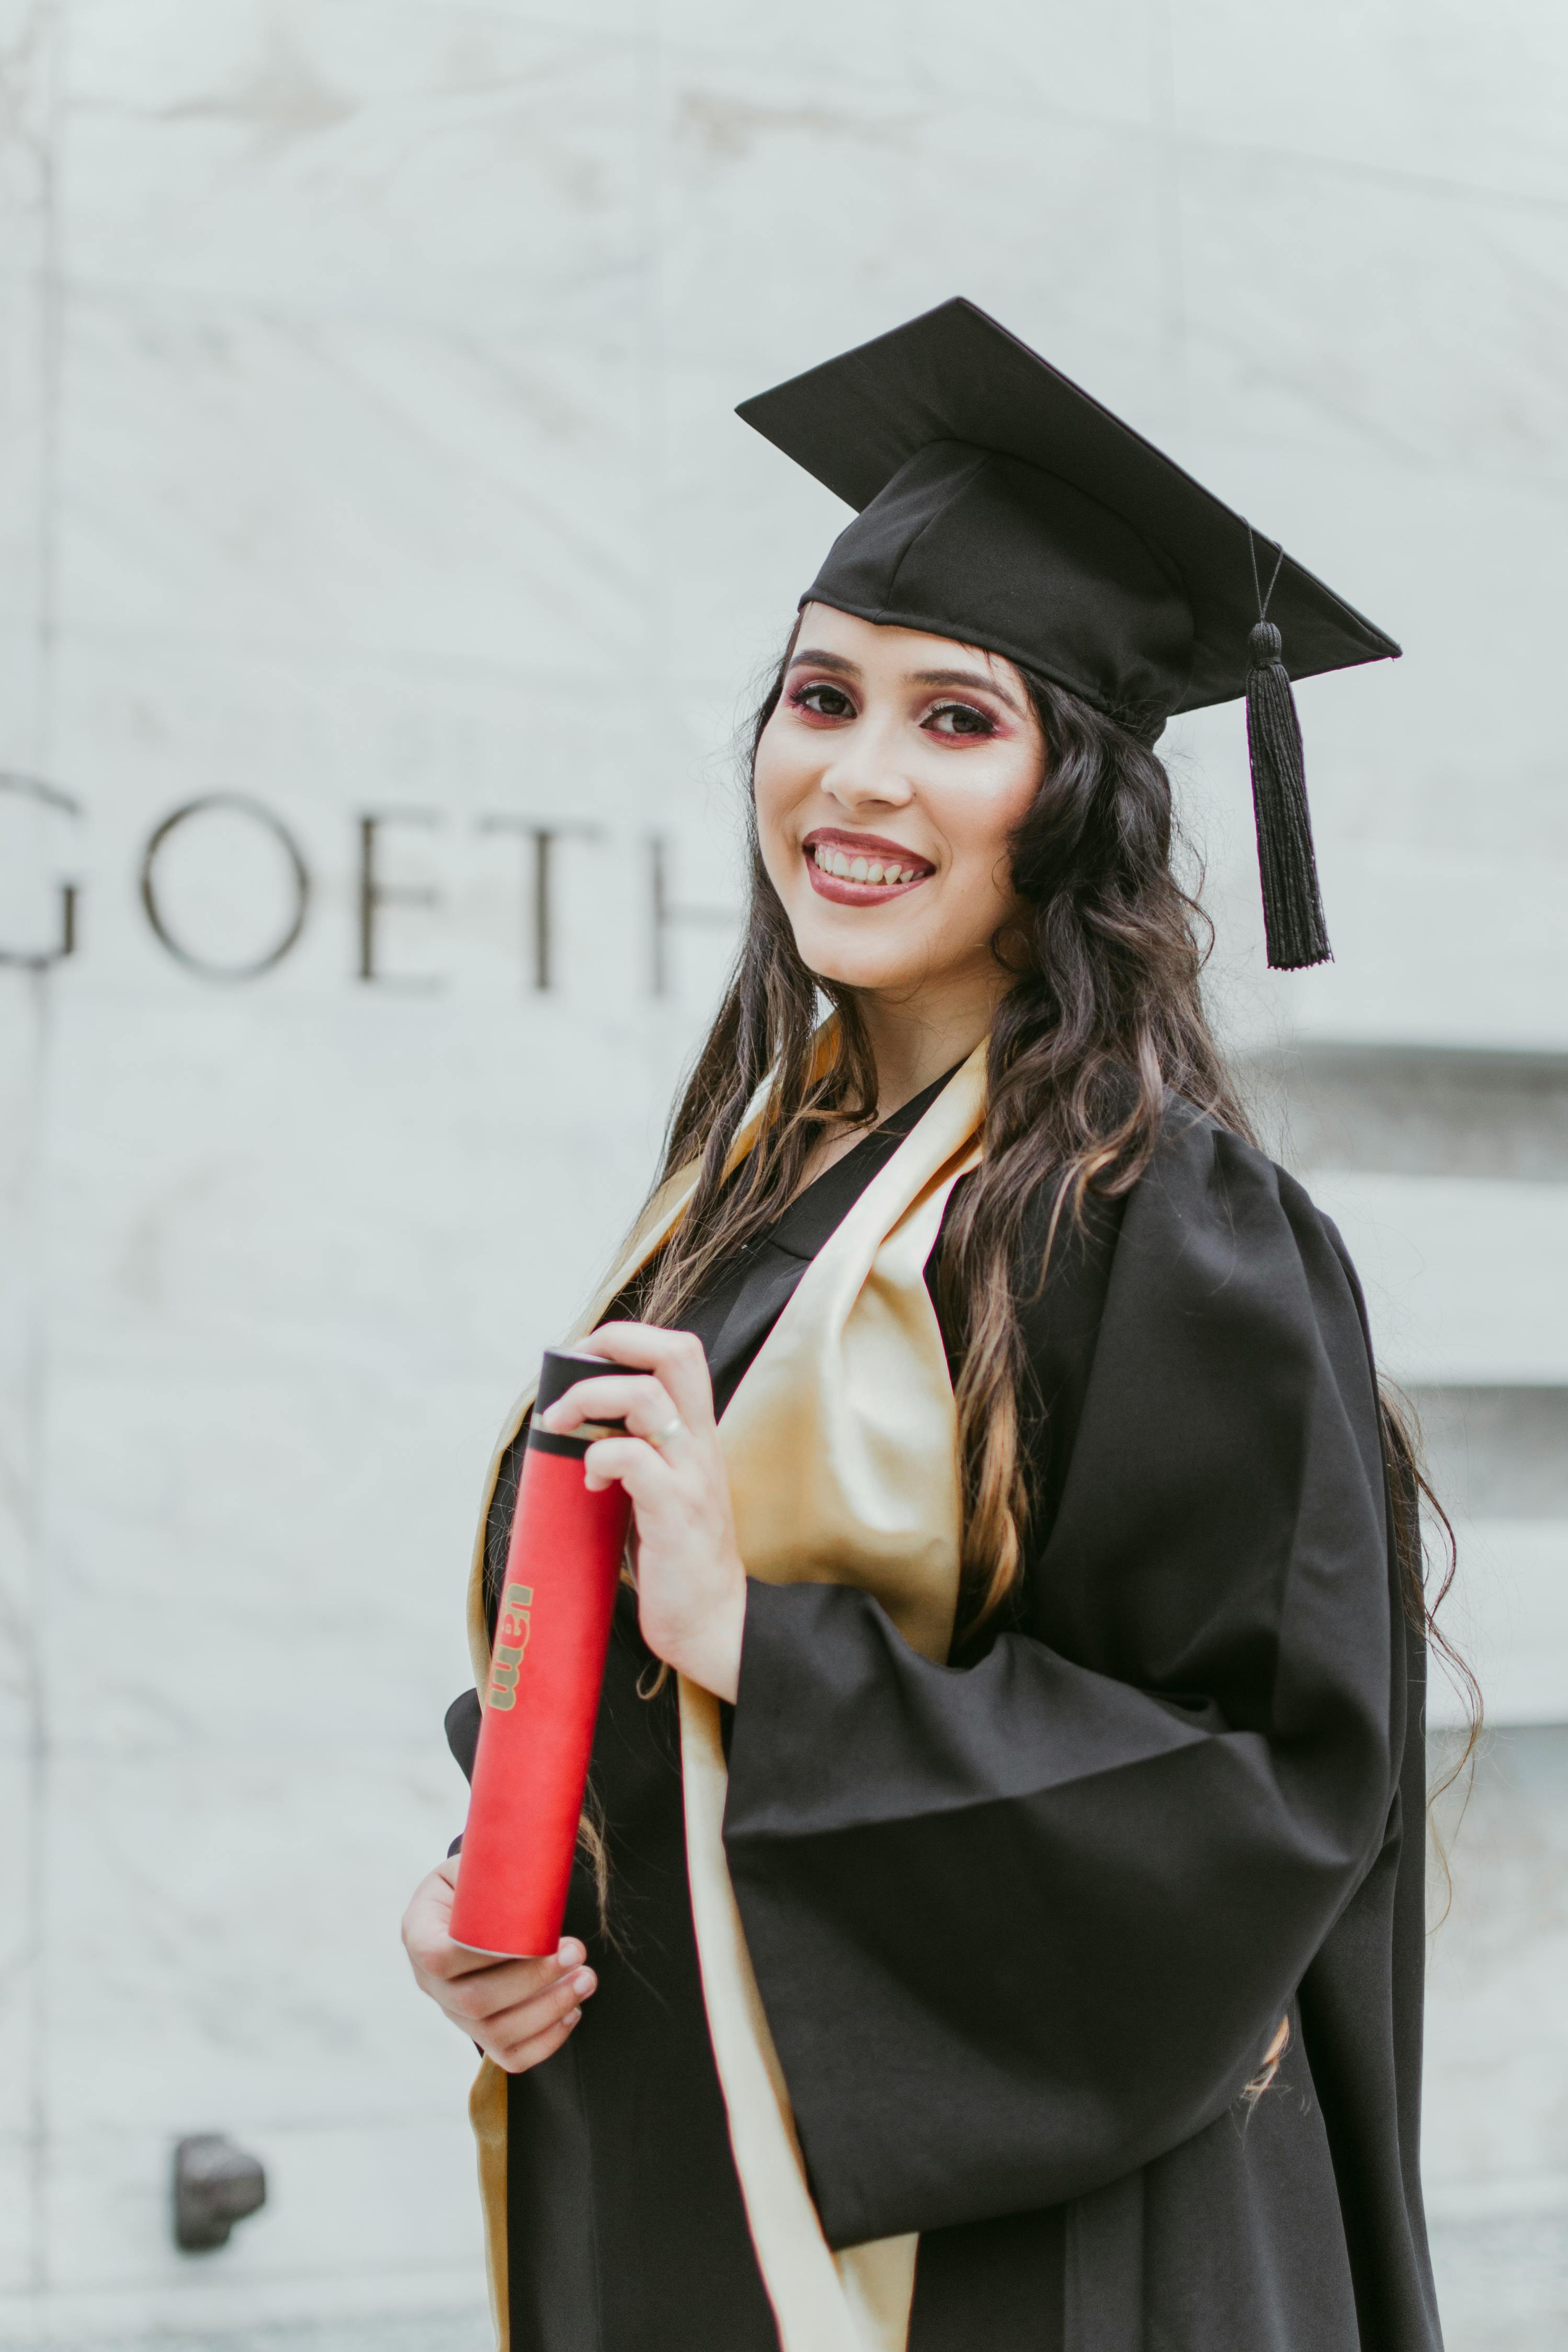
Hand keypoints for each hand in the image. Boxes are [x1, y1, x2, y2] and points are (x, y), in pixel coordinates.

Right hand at [401, 1857, 596, 2071]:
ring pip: (494, 2034)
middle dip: (532, 1982)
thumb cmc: (479, 1882)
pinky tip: (573, 2011)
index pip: (441, 1957)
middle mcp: (429, 1982)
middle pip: (473, 2002)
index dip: (488, 1954)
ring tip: (587, 1979)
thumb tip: (538, 1851)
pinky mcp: (480, 2034)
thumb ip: (494, 1865)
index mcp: (418, 1934)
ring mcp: (453, 2014)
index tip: (538, 1938)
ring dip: (548, 2010)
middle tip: (578, 1952)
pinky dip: (546, 2041)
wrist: (471, 1908)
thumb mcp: (475, 1863)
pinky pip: (509, 2057)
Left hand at [540, 1321, 746, 1702]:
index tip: (584, 1359)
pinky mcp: (676, 1512)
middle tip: (572, 1370)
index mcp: (697, 1434)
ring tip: (561, 1425)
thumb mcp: (663, 1489)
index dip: (629, 1339)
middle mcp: (701, 1444)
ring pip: (645, 1396)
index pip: (680, 1352)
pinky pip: (633, 1458)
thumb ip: (637, 1452)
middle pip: (675, 1352)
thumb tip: (576, 1425)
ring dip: (588, 1398)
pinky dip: (599, 1457)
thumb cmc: (676, 1558)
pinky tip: (591, 1481)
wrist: (712, 1624)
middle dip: (614, 1343)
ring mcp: (692, 1475)